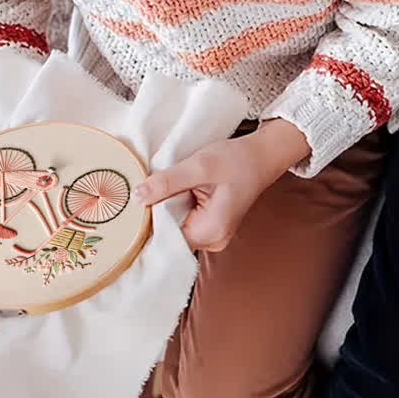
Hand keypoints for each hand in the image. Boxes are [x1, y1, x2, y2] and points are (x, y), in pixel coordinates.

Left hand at [133, 119, 309, 251]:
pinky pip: (184, 223)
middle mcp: (213, 241)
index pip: (166, 237)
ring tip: (172, 187)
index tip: (141, 198)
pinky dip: (177, 208)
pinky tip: (180, 192)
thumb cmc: (237, 159)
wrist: (261, 156)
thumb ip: (168, 182)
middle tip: (154, 187)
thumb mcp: (199, 165)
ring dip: (168, 208)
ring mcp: (213, 236)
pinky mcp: (211, 228)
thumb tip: (137, 197)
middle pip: (169, 234)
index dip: (149, 217)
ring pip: (175, 228)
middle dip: (158, 211)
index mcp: (211, 231)